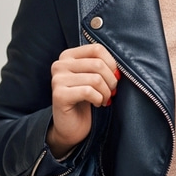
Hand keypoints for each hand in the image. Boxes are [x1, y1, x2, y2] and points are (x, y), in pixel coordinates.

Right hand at [48, 43, 119, 157]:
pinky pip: (88, 92)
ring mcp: (57, 79)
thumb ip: (102, 66)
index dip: (112, 63)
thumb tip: (118, 68)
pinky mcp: (59, 95)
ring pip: (95, 79)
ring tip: (104, 98)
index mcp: (68, 56)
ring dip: (106, 92)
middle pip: (98, 64)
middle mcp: (60, 64)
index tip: (114, 76)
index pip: (97, 48)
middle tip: (111, 91)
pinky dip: (98, 99)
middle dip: (111, 80)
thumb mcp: (94, 77)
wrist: (72, 126)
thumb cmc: (86, 99)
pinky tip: (97, 103)